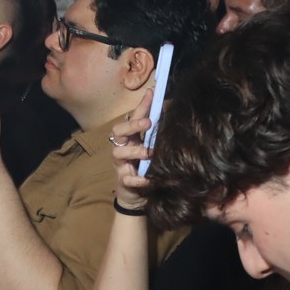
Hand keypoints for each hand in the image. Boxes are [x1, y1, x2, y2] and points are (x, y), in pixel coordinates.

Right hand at [110, 90, 153, 210]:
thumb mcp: (152, 150)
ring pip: (119, 153)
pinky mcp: (123, 181)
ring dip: (135, 151)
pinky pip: (128, 178)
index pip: (133, 118)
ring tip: (150, 153)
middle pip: (118, 131)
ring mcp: (121, 164)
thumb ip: (157, 136)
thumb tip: (170, 115)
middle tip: (148, 122)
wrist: (136, 195)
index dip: (141, 106)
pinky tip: (148, 179)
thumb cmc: (145, 168)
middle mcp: (123, 148)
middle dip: (132, 126)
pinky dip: (138, 179)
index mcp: (131, 139)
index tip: (152, 93)